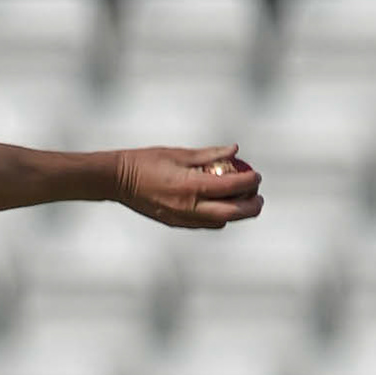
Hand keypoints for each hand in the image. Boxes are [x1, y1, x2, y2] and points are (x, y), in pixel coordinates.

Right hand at [116, 146, 263, 229]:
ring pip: (220, 222)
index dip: (250, 181)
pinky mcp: (175, 222)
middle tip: (258, 197)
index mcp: (191, 185)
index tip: (256, 175)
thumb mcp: (180, 153)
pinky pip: (205, 224)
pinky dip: (219, 216)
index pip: (232, 186)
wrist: (117, 181)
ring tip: (243, 201)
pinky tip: (220, 205)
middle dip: (251, 207)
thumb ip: (209, 154)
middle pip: (232, 213)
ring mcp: (181, 218)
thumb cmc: (146, 161)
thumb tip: (235, 151)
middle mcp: (188, 206)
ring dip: (236, 213)